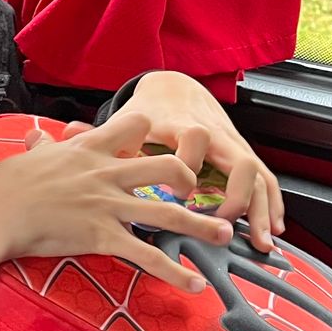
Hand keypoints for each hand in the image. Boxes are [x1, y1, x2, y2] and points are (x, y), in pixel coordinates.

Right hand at [0, 105, 230, 296]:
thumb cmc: (8, 184)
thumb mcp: (31, 157)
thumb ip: (40, 145)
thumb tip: (32, 135)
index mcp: (91, 150)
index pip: (135, 126)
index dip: (151, 132)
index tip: (159, 141)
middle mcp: (107, 174)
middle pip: (166, 167)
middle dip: (189, 180)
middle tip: (197, 193)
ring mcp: (108, 206)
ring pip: (168, 213)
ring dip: (202, 226)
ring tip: (225, 235)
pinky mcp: (103, 237)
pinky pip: (147, 256)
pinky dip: (174, 273)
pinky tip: (195, 284)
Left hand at [98, 71, 284, 249]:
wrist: (175, 88)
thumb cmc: (147, 113)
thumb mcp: (125, 123)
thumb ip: (98, 135)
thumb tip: (59, 132)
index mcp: (182, 125)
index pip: (193, 141)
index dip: (188, 167)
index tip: (178, 194)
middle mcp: (215, 135)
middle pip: (238, 159)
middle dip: (236, 194)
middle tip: (223, 224)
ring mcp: (232, 146)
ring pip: (257, 175)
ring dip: (260, 208)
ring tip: (260, 242)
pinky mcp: (243, 156)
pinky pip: (266, 180)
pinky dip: (272, 205)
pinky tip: (273, 229)